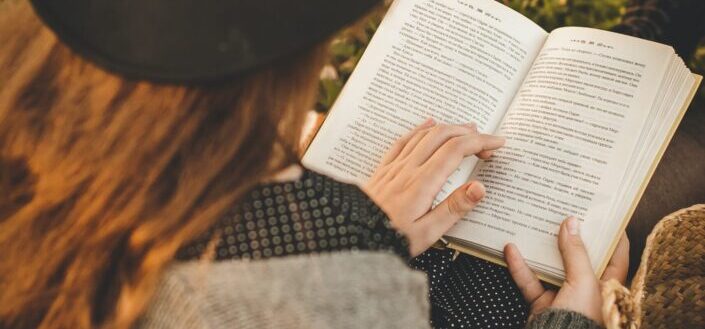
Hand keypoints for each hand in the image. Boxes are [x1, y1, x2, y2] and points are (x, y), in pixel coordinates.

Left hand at [364, 118, 505, 255]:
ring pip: (424, 135)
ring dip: (448, 128)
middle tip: (487, 140)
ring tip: (466, 129)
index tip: (497, 143)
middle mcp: (408, 168)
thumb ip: (454, 208)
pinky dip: (420, 128)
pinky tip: (428, 124)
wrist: (352, 237)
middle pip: (442, 136)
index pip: (456, 151)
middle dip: (468, 132)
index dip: (480, 142)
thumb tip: (479, 187)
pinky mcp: (383, 169)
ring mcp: (394, 166)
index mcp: (423, 183)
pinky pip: (403, 140)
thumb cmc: (390, 239)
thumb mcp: (427, 232)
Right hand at [504, 217, 629, 324]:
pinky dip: (519, 266)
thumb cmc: (582, 318)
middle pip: (580, 256)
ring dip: (541, 249)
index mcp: (608, 284)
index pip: (616, 254)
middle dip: (571, 236)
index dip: (612, 233)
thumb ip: (576, 252)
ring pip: (551, 266)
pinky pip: (530, 280)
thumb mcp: (583, 280)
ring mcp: (564, 295)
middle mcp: (588, 289)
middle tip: (565, 212)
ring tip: (534, 225)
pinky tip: (511, 249)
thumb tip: (571, 223)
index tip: (604, 212)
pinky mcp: (542, 303)